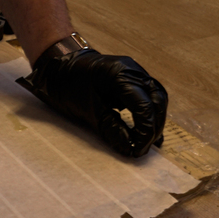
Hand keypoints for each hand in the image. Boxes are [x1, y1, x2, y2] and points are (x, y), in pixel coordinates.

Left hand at [16, 49, 167, 157]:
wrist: (61, 67)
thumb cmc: (70, 86)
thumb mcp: (89, 111)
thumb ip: (111, 130)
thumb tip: (129, 149)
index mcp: (120, 75)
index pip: (144, 106)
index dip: (145, 131)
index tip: (139, 150)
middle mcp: (133, 70)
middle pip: (157, 100)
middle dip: (154, 126)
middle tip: (145, 147)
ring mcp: (135, 72)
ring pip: (157, 97)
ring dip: (155, 120)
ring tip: (148, 141)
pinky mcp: (134, 78)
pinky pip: (149, 95)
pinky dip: (149, 112)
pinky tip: (147, 129)